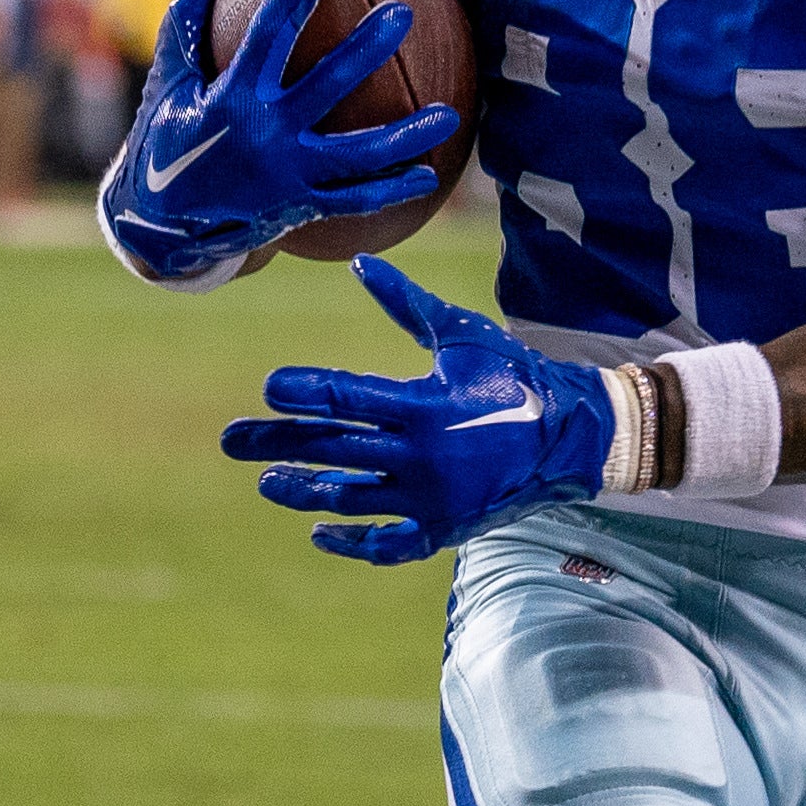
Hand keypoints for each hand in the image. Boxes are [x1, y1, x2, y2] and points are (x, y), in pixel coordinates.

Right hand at [98, 0, 463, 283]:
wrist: (161, 229)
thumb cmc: (165, 144)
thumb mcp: (166, 89)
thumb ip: (184, 32)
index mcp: (232, 99)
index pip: (268, 35)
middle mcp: (267, 135)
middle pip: (328, 85)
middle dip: (367, 47)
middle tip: (402, 13)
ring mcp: (289, 175)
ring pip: (358, 153)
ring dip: (407, 135)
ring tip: (450, 116)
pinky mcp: (300, 207)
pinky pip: (353, 200)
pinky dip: (391, 189)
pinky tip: (427, 176)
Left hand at [220, 257, 616, 564]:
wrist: (575, 434)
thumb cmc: (515, 374)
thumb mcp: (460, 333)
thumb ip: (404, 303)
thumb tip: (359, 263)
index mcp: (420, 404)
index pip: (342, 398)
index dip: (298, 394)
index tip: (268, 389)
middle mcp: (419, 455)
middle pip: (330, 449)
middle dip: (274, 443)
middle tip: (231, 440)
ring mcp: (431, 497)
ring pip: (349, 499)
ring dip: (301, 490)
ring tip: (266, 482)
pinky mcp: (445, 527)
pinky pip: (388, 543)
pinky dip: (351, 542)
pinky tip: (319, 531)